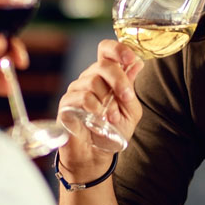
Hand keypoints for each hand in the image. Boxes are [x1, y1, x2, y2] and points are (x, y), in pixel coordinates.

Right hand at [57, 39, 144, 168]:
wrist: (96, 155)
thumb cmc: (112, 132)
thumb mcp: (130, 111)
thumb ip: (131, 88)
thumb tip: (138, 63)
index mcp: (105, 76)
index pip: (107, 50)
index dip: (118, 49)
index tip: (130, 58)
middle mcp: (89, 78)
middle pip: (102, 65)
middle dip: (118, 80)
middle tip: (126, 97)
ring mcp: (76, 90)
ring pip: (92, 81)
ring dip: (107, 101)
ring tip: (112, 118)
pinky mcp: (67, 104)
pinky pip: (81, 96)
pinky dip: (94, 108)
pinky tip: (99, 119)